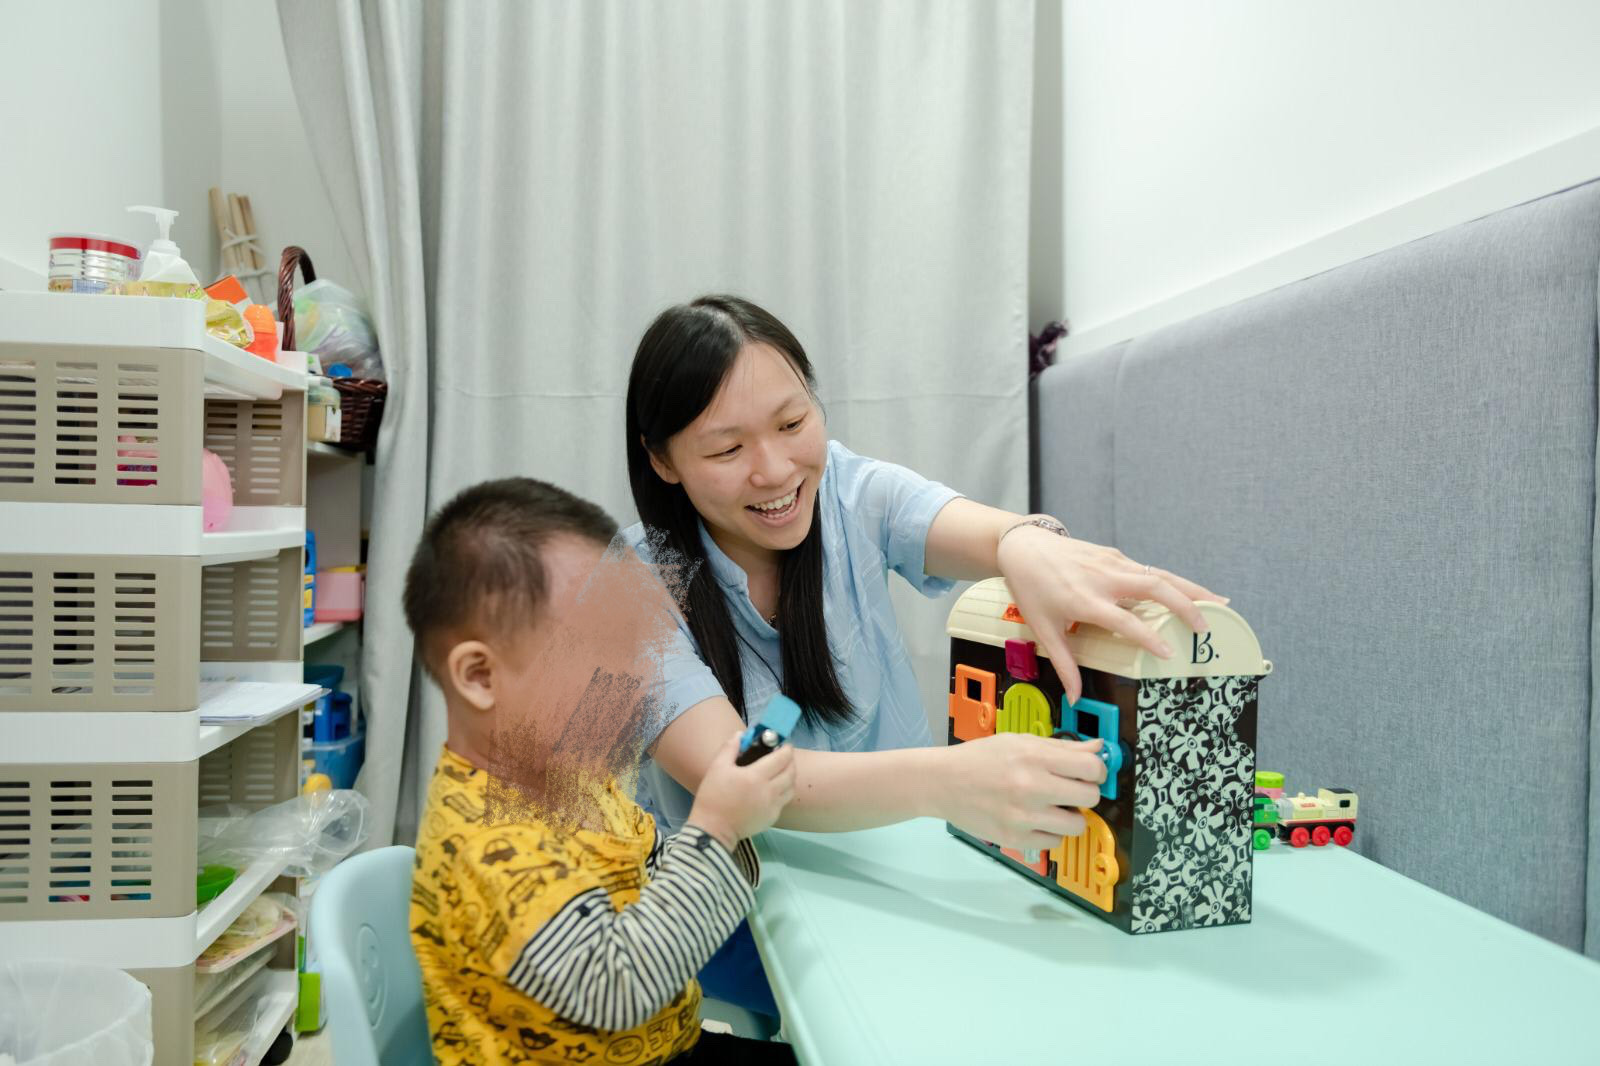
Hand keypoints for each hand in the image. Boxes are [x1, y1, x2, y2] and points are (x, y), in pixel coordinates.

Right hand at [685, 730, 796, 850]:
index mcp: (756, 776)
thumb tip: (741, 734)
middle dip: (790, 761)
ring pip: (791, 788)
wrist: (713, 829)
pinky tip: (773, 790)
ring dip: (790, 776)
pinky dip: (783, 792)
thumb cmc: (713, 796)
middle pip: (791, 772)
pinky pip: (784, 801)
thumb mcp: (717, 768)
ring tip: (780, 772)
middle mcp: (769, 791)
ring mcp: (773, 806)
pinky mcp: (772, 818)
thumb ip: (730, 748)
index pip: (782, 758)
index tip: (784, 744)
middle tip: (783, 756)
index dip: (786, 748)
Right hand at [936, 732, 1107, 852]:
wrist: (942, 782)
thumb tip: (1098, 748)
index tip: (1091, 773)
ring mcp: (1024, 816)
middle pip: (1090, 797)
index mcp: (1034, 757)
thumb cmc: (979, 759)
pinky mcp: (1015, 838)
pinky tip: (1036, 819)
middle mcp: (1031, 787)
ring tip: (1052, 806)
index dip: (1097, 771)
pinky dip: (1050, 832)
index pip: (1091, 767)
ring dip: (1070, 816)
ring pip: (1078, 825)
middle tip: (1069, 790)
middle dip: (1085, 793)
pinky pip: (1055, 841)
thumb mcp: (1019, 741)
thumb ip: (1061, 747)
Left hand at [996, 526, 1224, 703]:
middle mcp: (1104, 578)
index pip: (1125, 621)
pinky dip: (1174, 581)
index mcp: (1085, 600)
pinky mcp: (1116, 556)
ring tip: (1219, 603)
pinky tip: (1191, 591)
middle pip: (1155, 588)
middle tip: (1206, 629)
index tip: (1169, 654)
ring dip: (1191, 588)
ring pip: (1160, 574)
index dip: (1149, 638)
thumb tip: (1075, 697)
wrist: (1024, 546)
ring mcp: (1113, 563)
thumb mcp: (1043, 628)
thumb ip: (1063, 663)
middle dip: (1185, 607)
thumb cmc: (1031, 587)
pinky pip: (1150, 569)